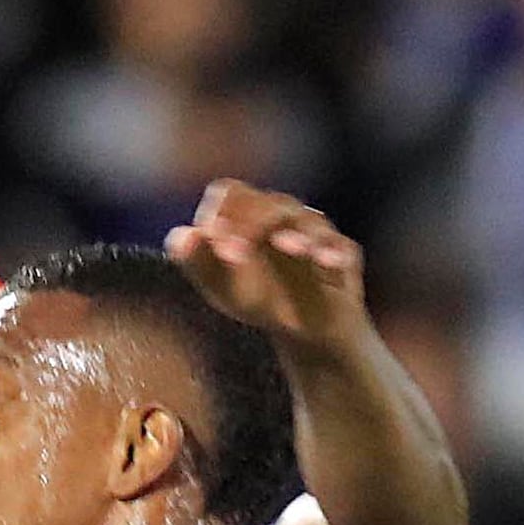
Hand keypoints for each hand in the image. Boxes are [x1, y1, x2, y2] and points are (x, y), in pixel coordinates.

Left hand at [165, 180, 373, 349]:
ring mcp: (317, 233)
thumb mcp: (220, 285)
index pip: (232, 193)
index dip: (220, 211)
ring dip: (296, 235)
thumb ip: (197, 260)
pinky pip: (341, 251)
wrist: (304, 331)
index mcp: (249, 214)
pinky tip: (323, 263)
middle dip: (251, 226)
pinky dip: (332, 255)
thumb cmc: (257, 296)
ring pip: (309, 223)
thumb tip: (179, 237)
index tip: (210, 237)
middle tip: (231, 253)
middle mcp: (285, 216)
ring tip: (285, 245)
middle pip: (270, 205)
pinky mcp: (344, 256)